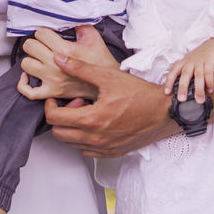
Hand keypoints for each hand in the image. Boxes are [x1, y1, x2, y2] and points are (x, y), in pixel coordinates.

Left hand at [16, 26, 108, 100]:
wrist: (106, 83)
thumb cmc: (100, 60)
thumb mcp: (93, 36)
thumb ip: (79, 24)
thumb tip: (67, 17)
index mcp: (65, 49)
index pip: (41, 33)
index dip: (44, 31)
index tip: (49, 34)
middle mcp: (55, 65)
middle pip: (30, 46)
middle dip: (36, 42)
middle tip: (44, 44)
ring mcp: (52, 80)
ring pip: (26, 64)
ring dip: (31, 59)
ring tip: (39, 57)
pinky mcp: (51, 92)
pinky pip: (29, 92)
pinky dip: (23, 84)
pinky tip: (27, 76)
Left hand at [39, 30, 174, 157]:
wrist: (164, 112)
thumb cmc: (140, 94)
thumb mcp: (108, 77)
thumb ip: (80, 69)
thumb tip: (60, 60)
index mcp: (92, 119)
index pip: (54, 118)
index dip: (50, 106)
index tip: (55, 99)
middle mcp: (95, 138)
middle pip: (59, 133)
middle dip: (61, 117)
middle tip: (75, 104)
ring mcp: (104, 148)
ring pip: (71, 143)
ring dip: (72, 128)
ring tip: (87, 112)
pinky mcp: (112, 153)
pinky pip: (87, 151)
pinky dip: (84, 139)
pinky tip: (95, 124)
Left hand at [163, 34, 213, 103]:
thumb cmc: (200, 57)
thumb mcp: (190, 63)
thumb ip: (185, 75)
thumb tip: (181, 93)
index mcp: (183, 63)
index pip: (173, 72)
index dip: (169, 82)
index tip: (166, 92)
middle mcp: (190, 62)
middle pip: (185, 75)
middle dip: (183, 87)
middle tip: (181, 99)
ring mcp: (200, 61)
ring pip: (198, 76)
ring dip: (198, 89)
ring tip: (199, 101)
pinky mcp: (210, 61)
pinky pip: (209, 72)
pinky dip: (210, 82)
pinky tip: (210, 90)